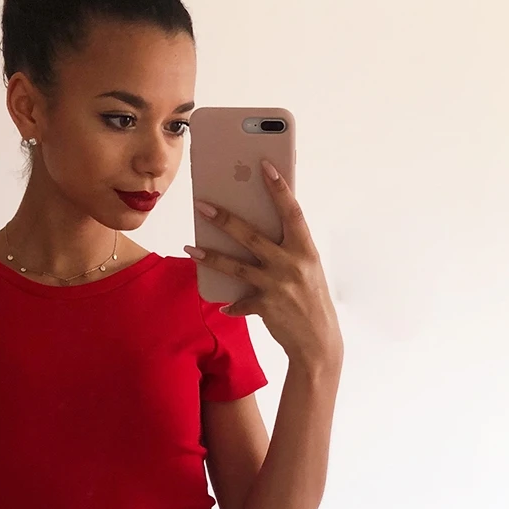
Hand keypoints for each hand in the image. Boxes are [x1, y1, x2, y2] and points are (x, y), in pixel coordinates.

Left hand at [185, 161, 342, 366]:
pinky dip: (232, 304)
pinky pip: (240, 302)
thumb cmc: (311, 300)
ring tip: (190, 247)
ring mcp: (277, 285)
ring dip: (210, 256)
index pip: (291, 212)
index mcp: (306, 250)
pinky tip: (222, 304)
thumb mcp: (307, 269)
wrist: (318, 342)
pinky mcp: (265, 306)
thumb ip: (287, 250)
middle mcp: (292, 264)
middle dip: (225, 219)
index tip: (264, 166)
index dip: (279, 188)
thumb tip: (258, 232)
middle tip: (202, 205)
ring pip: (236, 266)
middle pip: (252, 235)